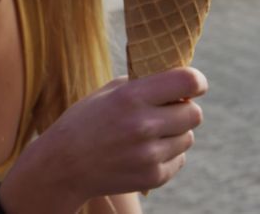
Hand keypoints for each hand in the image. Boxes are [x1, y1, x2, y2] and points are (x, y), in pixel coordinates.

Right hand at [0, 67, 206, 212]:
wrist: (63, 165)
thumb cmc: (85, 121)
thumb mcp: (108, 92)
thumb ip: (144, 83)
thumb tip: (180, 81)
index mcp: (131, 97)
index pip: (187, 81)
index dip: (196, 81)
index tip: (194, 85)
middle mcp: (143, 125)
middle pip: (194, 113)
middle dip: (184, 109)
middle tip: (166, 111)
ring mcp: (150, 155)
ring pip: (188, 138)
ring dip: (174, 133)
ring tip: (147, 134)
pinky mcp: (153, 177)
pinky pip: (179, 159)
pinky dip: (167, 155)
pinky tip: (143, 152)